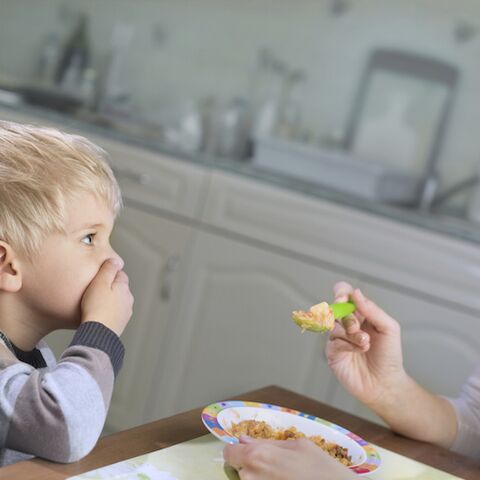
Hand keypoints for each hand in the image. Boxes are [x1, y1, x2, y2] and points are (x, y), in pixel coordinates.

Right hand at [81, 258, 133, 336]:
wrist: (98, 333)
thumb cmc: (97, 307)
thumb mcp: (100, 282)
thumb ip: (108, 269)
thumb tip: (116, 260)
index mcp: (124, 287)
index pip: (120, 274)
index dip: (108, 274)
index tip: (98, 276)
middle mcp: (128, 300)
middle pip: (119, 288)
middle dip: (109, 288)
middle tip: (94, 290)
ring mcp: (125, 313)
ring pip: (117, 302)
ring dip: (109, 301)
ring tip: (94, 304)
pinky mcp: (120, 324)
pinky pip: (114, 314)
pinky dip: (108, 312)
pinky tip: (97, 315)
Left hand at [223, 436, 355, 479]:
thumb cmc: (321, 469)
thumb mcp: (298, 445)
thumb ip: (268, 442)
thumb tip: (244, 440)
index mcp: (258, 455)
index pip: (229, 452)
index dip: (238, 450)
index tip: (247, 451)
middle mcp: (251, 477)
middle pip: (239, 468)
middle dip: (252, 465)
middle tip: (276, 466)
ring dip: (260, 477)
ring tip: (284, 476)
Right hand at [326, 282, 406, 407]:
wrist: (386, 383)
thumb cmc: (389, 355)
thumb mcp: (388, 328)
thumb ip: (372, 309)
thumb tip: (355, 293)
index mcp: (359, 313)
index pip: (344, 294)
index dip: (341, 292)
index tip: (344, 298)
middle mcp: (346, 323)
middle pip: (336, 308)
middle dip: (347, 317)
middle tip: (357, 327)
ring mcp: (338, 337)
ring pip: (334, 325)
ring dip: (351, 333)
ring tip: (365, 343)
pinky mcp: (332, 352)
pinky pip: (333, 341)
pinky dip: (347, 344)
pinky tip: (358, 350)